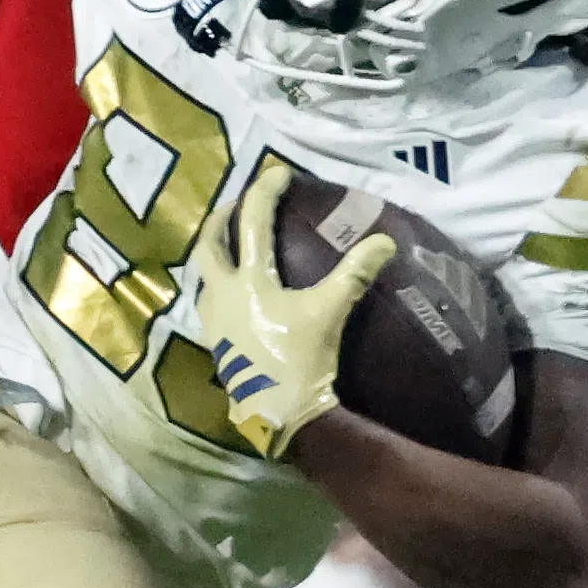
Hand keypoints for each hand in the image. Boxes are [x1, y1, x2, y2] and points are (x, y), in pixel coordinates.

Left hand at [187, 164, 394, 459]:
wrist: (278, 414)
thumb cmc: (301, 359)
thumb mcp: (330, 311)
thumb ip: (355, 274)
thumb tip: (385, 240)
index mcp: (247, 281)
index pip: (253, 223)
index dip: (264, 192)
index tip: (277, 173)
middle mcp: (221, 295)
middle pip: (206, 246)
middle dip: (217, 221)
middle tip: (233, 207)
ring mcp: (214, 321)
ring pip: (203, 276)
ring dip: (215, 255)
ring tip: (232, 246)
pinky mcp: (217, 343)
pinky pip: (211, 301)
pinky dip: (220, 284)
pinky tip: (237, 292)